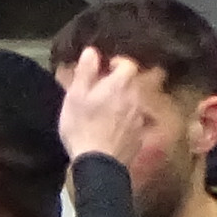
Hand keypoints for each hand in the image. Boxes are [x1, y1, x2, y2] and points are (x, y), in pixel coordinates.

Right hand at [56, 48, 167, 169]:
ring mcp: (140, 118)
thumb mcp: (75, 96)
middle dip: (124, 83)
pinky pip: (136, 122)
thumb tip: (92, 51)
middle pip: (136, 83)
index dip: (118, 63)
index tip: (107, 69)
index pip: (128, 63)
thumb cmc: (82, 127)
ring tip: (110, 111)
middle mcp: (136, 98)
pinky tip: (115, 130)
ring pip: (137, 103)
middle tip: (108, 90)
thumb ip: (86, 71)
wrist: (99, 165)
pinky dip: (128, 122)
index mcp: (120, 84)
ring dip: (126, 103)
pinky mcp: (140, 137)